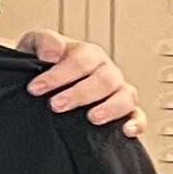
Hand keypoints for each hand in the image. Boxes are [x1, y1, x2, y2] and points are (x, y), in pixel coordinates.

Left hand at [15, 29, 140, 133]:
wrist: (41, 79)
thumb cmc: (42, 62)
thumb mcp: (34, 45)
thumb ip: (42, 42)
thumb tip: (52, 53)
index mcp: (88, 54)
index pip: (81, 61)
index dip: (58, 75)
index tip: (35, 89)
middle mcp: (106, 71)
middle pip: (104, 80)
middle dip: (80, 94)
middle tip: (55, 105)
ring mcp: (117, 91)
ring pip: (126, 96)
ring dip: (111, 108)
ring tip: (92, 118)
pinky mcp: (124, 111)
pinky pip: (137, 116)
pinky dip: (137, 123)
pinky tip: (126, 131)